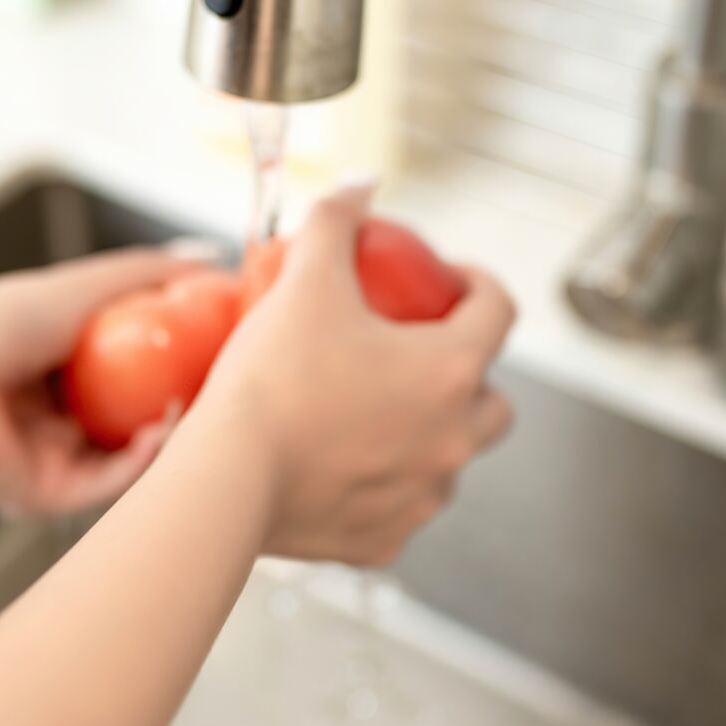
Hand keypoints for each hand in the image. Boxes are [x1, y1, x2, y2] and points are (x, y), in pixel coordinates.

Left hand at [0, 247, 209, 515]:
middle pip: (139, 418)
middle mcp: (60, 416)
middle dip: (184, 406)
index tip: (225, 352)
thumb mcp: (86, 284)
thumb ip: (147, 273)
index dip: (183, 366)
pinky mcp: (49, 496)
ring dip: (170, 436)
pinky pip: (108, 484)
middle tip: (226, 388)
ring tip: (200, 405)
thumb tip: (209, 259)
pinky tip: (159, 431)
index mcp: (64, 369)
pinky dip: (141, 463)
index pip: (139, 374)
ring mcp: (55, 459)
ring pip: (130, 458)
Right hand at [195, 188, 515, 565]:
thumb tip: (359, 185)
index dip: (478, 284)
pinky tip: (341, 467)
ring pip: (449, 461)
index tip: (450, 280)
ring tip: (372, 413)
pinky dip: (381, 488)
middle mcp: (454, 439)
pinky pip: (399, 508)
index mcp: (451, 370)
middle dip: (466, 375)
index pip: (499, 310)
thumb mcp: (305, 283)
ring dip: (427, 435)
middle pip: (494, 401)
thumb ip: (335, 222)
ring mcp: (422, 496)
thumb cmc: (271, 382)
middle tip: (414, 354)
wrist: (226, 482)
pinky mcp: (384, 541)